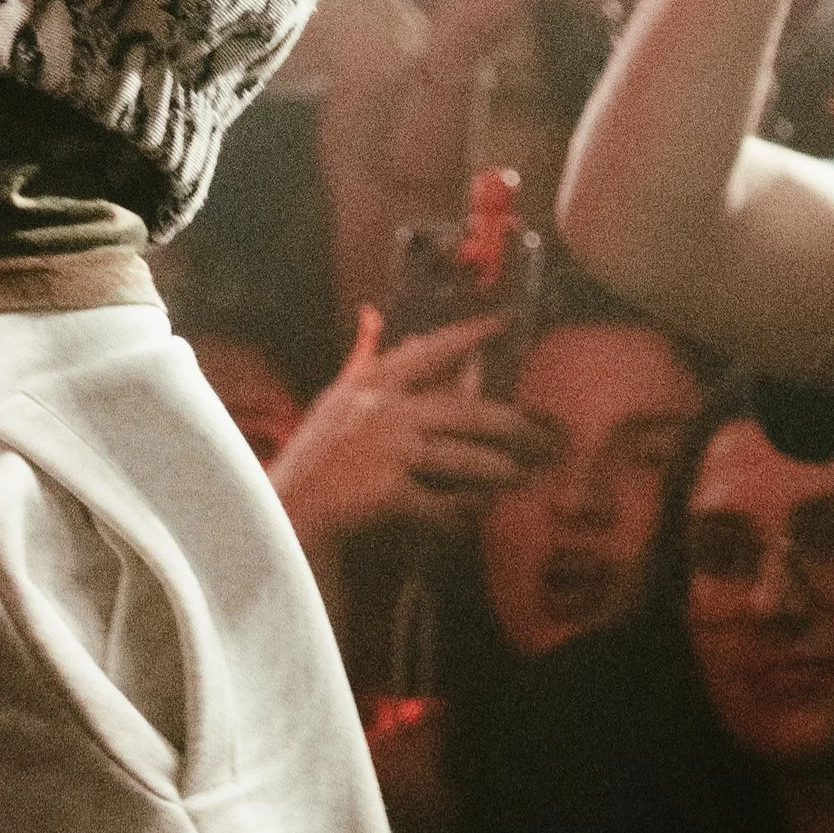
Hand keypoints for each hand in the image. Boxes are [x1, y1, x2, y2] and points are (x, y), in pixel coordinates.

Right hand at [268, 309, 552, 546]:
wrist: (288, 508)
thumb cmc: (314, 453)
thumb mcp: (335, 397)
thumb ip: (362, 356)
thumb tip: (374, 314)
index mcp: (373, 382)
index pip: (431, 348)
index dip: (471, 333)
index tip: (506, 320)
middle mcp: (385, 409)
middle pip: (464, 409)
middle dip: (510, 422)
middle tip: (545, 432)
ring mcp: (388, 449)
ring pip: (461, 457)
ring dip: (496, 470)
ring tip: (522, 476)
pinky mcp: (389, 490)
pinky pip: (440, 504)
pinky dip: (459, 515)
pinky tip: (475, 518)